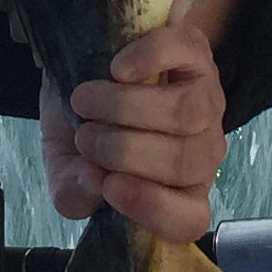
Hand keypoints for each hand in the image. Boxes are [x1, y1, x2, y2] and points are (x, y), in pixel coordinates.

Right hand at [40, 9, 230, 244]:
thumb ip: (71, 191)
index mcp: (177, 191)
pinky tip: (118, 68)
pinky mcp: (197, 52)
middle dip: (122, 151)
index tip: (108, 184)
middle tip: (83, 137)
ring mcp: (206, 99)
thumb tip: (92, 181)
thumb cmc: (86, 125)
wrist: (88, 67)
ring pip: (186, 112)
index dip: (153, 207)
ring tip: (84, 102)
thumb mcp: (65, 166)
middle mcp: (202, 150)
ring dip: (124, 108)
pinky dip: (149, 59)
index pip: (189, 219)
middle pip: (184, 161)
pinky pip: (187, 53)